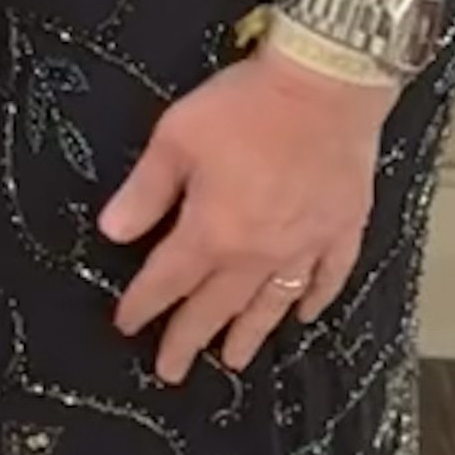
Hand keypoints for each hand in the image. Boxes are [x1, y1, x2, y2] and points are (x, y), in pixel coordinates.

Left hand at [99, 51, 385, 376]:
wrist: (326, 83)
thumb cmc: (246, 106)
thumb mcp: (176, 138)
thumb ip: (144, 191)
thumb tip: (112, 232)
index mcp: (212, 233)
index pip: (168, 280)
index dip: (143, 305)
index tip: (126, 324)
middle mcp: (257, 253)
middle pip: (216, 306)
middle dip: (189, 339)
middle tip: (171, 372)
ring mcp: (305, 246)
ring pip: (271, 304)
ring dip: (248, 335)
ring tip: (232, 362)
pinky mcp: (342, 229)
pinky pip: (327, 278)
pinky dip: (314, 300)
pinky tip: (305, 315)